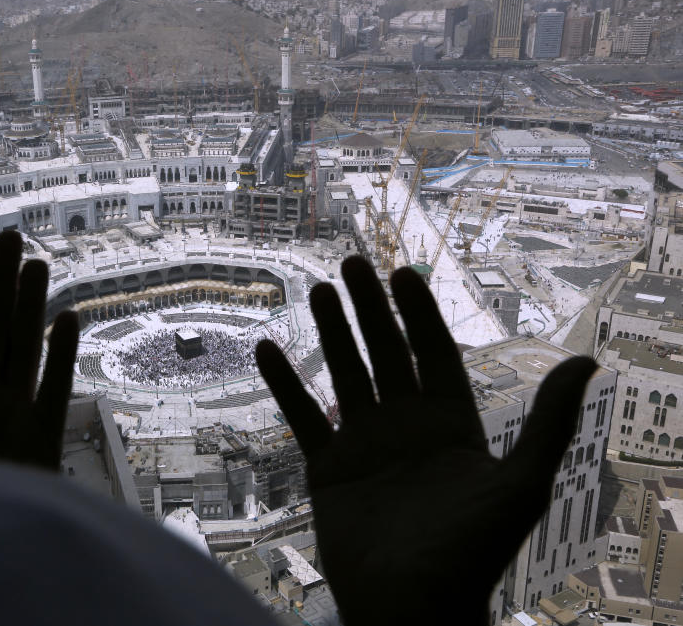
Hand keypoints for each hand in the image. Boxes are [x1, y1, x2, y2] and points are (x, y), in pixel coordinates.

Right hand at [256, 256, 595, 624]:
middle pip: (385, 353)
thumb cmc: (471, 553)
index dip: (419, 314)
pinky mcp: (328, 468)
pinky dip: (284, 383)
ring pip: (343, 374)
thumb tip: (587, 360)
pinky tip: (268, 348)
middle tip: (352, 262)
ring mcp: (364, 445)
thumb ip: (549, 422)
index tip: (403, 274)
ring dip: (330, 332)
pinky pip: (301, 416)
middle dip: (370, 309)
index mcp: (450, 425)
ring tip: (318, 290)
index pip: (433, 354)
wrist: (412, 607)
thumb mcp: (521, 483)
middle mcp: (406, 427)